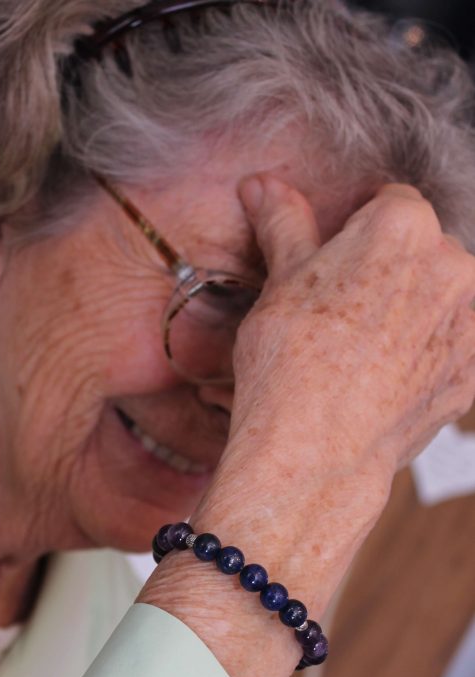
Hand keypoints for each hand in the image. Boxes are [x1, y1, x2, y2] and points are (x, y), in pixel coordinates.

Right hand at [231, 176, 474, 477]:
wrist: (314, 450)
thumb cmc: (289, 366)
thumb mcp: (279, 283)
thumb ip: (283, 224)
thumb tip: (262, 186)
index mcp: (402, 226)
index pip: (390, 205)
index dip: (358, 237)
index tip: (336, 271)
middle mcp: (452, 264)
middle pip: (424, 251)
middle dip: (392, 274)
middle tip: (344, 318)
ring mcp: (471, 321)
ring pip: (444, 299)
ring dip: (417, 314)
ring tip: (366, 354)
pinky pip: (455, 347)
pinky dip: (430, 356)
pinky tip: (389, 379)